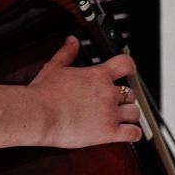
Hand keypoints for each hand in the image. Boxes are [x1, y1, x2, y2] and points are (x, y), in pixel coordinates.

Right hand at [27, 35, 142, 149]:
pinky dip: (134, 133)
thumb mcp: (55, 67)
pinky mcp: (108, 132)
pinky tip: (130, 132)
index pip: (125, 64)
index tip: (128, 70)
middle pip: (131, 92)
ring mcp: (110, 113)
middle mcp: (108, 93)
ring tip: (123, 117)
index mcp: (98, 75)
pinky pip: (133, 132)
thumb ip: (67, 53)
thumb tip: (72, 41)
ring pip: (135, 112)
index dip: (129, 67)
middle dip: (125, 97)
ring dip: (130, 114)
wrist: (39, 114)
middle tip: (117, 101)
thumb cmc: (44, 93)